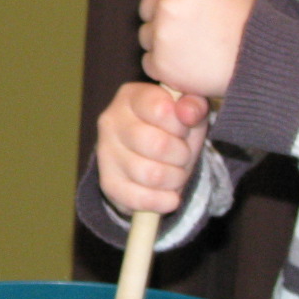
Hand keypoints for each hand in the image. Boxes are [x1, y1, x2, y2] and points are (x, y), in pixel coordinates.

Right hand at [94, 82, 211, 215]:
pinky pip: (139, 198)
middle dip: (181, 155)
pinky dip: (162, 201)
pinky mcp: (107, 182)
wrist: (154, 159)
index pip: (160, 109)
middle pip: (156, 145)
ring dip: (175, 179)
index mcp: (131, 96)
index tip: (183, 129)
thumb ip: (193, 105)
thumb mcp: (188, 112)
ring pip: (150, 174)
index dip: (181, 125)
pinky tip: (170, 197)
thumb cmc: (172, 129)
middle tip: (183, 155)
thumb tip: (188, 113)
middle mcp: (111, 120)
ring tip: (176, 173)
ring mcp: (105, 152)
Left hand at [135, 0, 255, 97]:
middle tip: (193, 22)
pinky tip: (194, 63)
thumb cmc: (251, 18)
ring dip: (166, 39)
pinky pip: (150, 60)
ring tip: (200, 45)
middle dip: (163, 12)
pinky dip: (167, 65)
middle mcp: (170, 2)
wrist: (265, 60)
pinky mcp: (161, 64)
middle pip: (146, 4)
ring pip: (148, 34)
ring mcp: (163, 35)